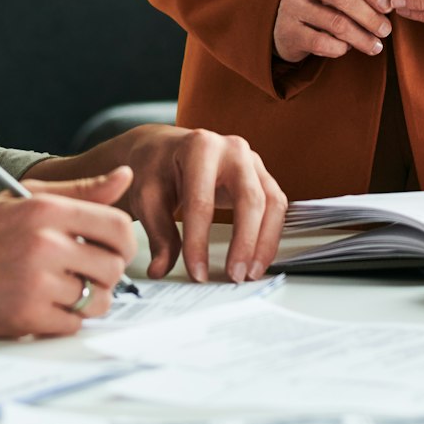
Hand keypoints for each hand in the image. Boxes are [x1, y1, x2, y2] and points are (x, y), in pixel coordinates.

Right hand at [0, 167, 135, 336]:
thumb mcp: (24, 199)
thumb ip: (80, 189)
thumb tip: (126, 176)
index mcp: (48, 211)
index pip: (119, 227)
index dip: (125, 243)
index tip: (114, 250)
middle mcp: (45, 245)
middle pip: (113, 266)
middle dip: (106, 273)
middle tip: (88, 274)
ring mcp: (36, 283)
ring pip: (98, 299)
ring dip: (90, 300)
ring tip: (68, 292)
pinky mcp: (26, 317)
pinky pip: (73, 324)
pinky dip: (67, 320)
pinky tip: (48, 307)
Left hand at [45, 125, 287, 283]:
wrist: (164, 148)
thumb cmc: (156, 168)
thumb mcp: (147, 197)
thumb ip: (158, 234)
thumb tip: (162, 269)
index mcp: (200, 147)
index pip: (202, 201)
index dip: (199, 242)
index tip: (197, 273)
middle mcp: (232, 149)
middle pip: (249, 199)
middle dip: (244, 242)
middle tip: (235, 276)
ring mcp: (252, 160)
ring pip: (272, 202)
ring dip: (265, 241)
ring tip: (251, 273)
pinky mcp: (261, 175)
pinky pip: (276, 205)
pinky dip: (271, 234)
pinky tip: (259, 257)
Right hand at [273, 0, 392, 62]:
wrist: (285, 22)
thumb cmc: (321, 0)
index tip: (388, 5)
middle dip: (369, 15)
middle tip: (386, 30)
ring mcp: (290, 4)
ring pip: (334, 21)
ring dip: (360, 37)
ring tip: (375, 45)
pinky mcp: (286, 30)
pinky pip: (320, 42)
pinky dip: (339, 48)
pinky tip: (347, 49)